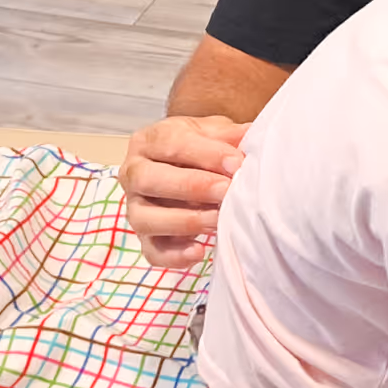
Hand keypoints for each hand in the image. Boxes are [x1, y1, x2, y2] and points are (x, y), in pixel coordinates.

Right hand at [119, 115, 249, 266]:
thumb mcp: (213, 133)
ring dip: (184, 221)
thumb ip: (230, 135)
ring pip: (144, 218)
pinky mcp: (145, 238)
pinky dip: (174, 255)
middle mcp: (133, 174)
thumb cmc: (200, 150)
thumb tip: (253, 136)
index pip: (170, 144)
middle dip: (190, 186)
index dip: (205, 154)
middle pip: (147, 180)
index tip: (236, 162)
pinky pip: (152, 251)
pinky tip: (200, 250)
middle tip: (225, 190)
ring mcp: (135, 208)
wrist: (188, 170)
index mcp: (148, 141)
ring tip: (217, 220)